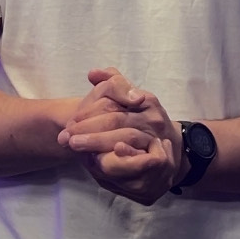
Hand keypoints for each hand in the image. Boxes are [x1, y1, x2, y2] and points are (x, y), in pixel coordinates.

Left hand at [58, 67, 184, 205]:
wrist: (171, 147)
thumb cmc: (142, 121)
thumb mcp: (131, 98)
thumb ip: (113, 84)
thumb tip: (93, 73)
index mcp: (147, 101)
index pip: (114, 102)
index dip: (88, 113)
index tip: (70, 122)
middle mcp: (154, 119)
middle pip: (116, 121)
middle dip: (89, 131)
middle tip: (68, 139)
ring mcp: (159, 140)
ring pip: (125, 140)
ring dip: (97, 145)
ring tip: (77, 149)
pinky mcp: (159, 164)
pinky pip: (138, 163)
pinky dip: (119, 161)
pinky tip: (102, 161)